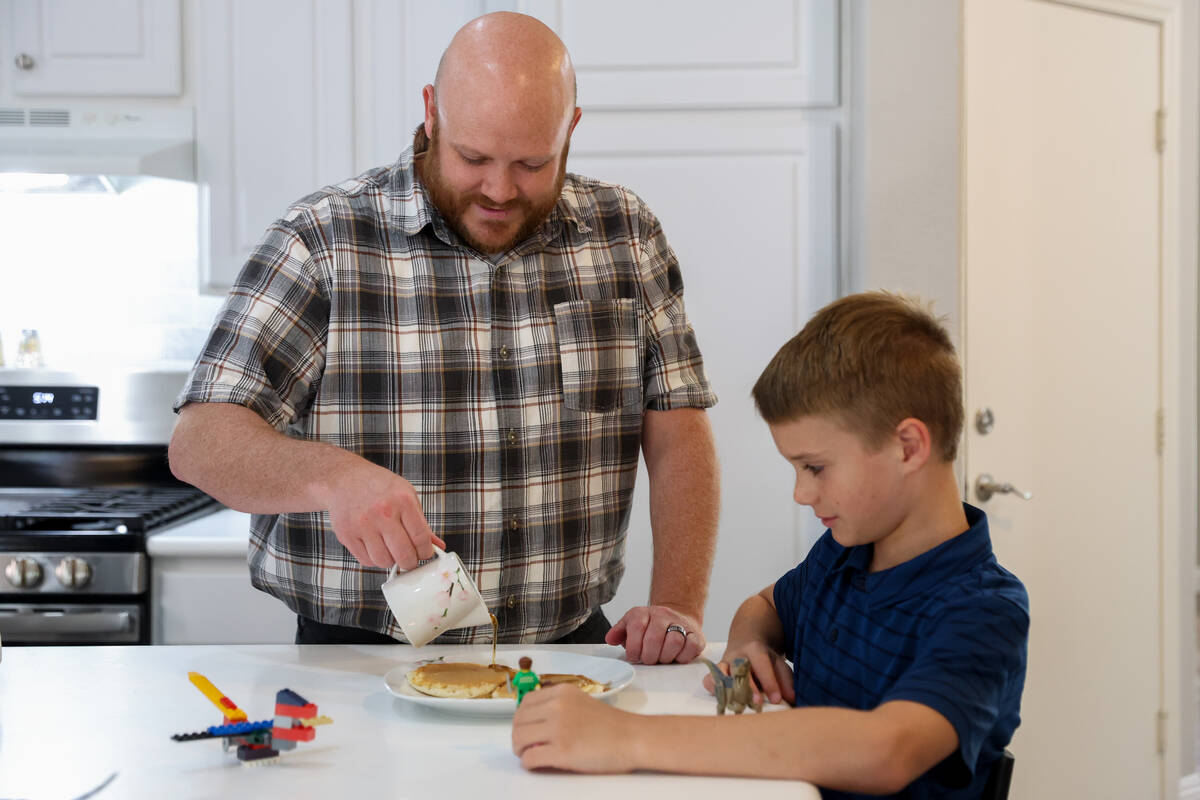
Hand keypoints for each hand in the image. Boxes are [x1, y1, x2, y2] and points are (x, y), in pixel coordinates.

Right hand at [325, 460, 444, 568]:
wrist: (344, 479)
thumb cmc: (378, 486)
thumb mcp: (406, 495)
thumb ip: (421, 522)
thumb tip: (436, 545)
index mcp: (402, 501)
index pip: (421, 538)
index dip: (426, 552)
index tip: (425, 553)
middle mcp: (382, 513)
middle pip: (404, 555)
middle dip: (411, 562)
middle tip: (410, 558)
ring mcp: (362, 525)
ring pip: (384, 561)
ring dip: (391, 560)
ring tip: (390, 549)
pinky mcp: (347, 535)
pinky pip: (366, 560)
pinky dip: (374, 559)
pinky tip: (376, 546)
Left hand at [512, 684, 639, 772]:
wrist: (633, 738)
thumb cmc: (612, 725)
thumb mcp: (581, 703)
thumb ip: (558, 707)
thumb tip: (534, 724)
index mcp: (562, 692)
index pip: (526, 702)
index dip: (522, 718)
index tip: (526, 728)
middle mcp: (557, 706)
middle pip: (518, 721)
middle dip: (518, 735)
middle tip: (525, 746)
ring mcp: (558, 728)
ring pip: (519, 738)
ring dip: (521, 750)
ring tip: (530, 755)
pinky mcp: (561, 751)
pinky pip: (530, 758)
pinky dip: (528, 763)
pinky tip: (537, 764)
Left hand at [605, 605, 703, 663]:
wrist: (676, 619)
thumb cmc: (649, 629)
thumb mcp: (630, 626)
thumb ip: (619, 632)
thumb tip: (610, 639)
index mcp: (643, 613)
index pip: (637, 627)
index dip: (633, 647)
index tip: (634, 657)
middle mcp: (662, 614)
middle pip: (654, 638)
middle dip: (649, 656)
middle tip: (648, 660)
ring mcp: (681, 623)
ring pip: (674, 641)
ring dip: (665, 657)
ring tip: (661, 659)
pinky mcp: (696, 634)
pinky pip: (691, 647)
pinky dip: (682, 657)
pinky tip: (676, 657)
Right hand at [701, 640, 794, 706]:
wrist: (746, 639)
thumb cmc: (765, 657)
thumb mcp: (778, 663)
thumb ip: (785, 680)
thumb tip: (792, 698)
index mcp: (754, 648)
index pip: (761, 664)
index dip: (768, 682)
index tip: (776, 699)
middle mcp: (737, 654)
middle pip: (739, 669)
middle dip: (748, 687)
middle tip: (757, 703)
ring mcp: (724, 662)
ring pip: (722, 674)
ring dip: (730, 691)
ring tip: (740, 706)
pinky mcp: (716, 671)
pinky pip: (710, 680)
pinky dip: (715, 690)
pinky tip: (725, 702)